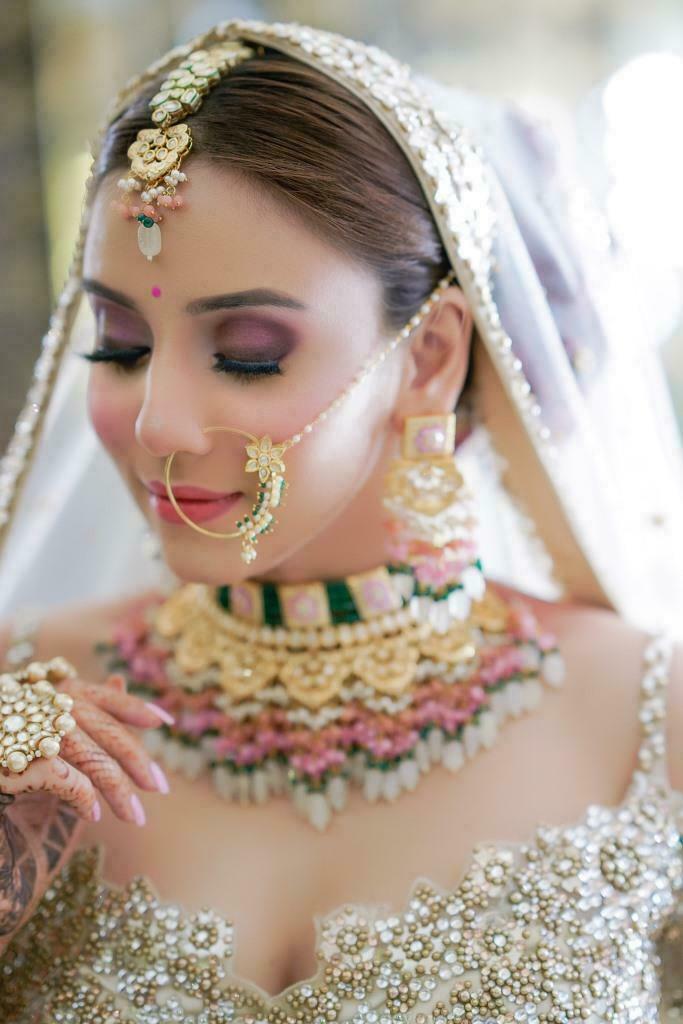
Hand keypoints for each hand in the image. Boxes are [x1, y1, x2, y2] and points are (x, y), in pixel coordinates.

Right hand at [0, 672, 171, 824]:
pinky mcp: (31, 758)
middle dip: (140, 763)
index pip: (112, 698)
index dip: (140, 709)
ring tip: (134, 816)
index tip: (166, 722)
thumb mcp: (50, 706)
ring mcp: (46, 730)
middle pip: (112, 734)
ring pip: (98, 762)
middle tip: (160, 787)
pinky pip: (71, 781)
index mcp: (68, 689)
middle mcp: (61, 704)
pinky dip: (85, 798)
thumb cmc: (11, 726)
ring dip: (120, 793)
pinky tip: (94, 814)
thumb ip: (88, 699)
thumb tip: (121, 681)